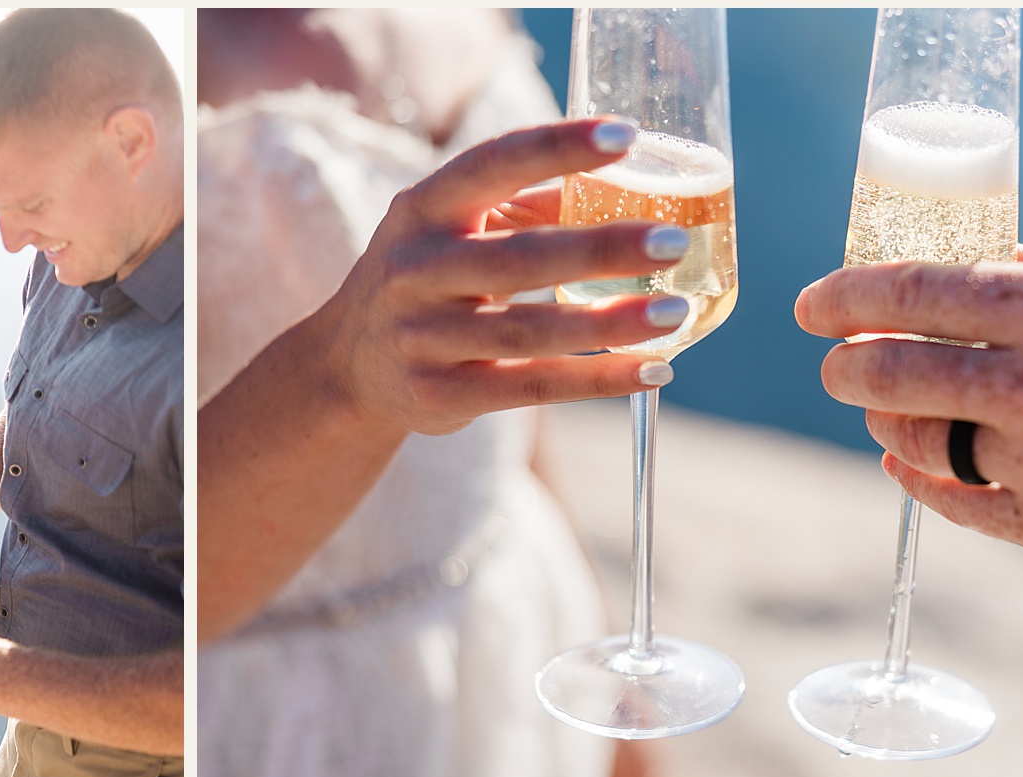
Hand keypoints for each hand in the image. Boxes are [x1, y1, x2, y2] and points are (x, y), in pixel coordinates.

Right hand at [299, 117, 694, 435]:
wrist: (348, 366)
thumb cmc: (426, 279)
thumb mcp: (450, 231)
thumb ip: (523, 211)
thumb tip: (628, 194)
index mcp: (422, 210)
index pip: (492, 166)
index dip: (557, 147)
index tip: (626, 135)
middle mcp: (414, 270)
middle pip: (519, 259)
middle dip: (600, 249)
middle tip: (673, 241)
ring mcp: (421, 337)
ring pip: (528, 330)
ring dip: (609, 323)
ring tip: (675, 310)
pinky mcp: (439, 394)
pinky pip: (530, 388)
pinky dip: (596, 381)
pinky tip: (650, 369)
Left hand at [796, 244, 1022, 582]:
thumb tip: (958, 275)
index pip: (916, 293)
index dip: (848, 297)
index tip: (813, 304)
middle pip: (895, 371)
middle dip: (847, 365)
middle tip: (835, 361)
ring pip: (917, 439)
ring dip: (884, 419)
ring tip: (881, 405)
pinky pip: (957, 502)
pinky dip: (919, 476)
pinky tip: (903, 460)